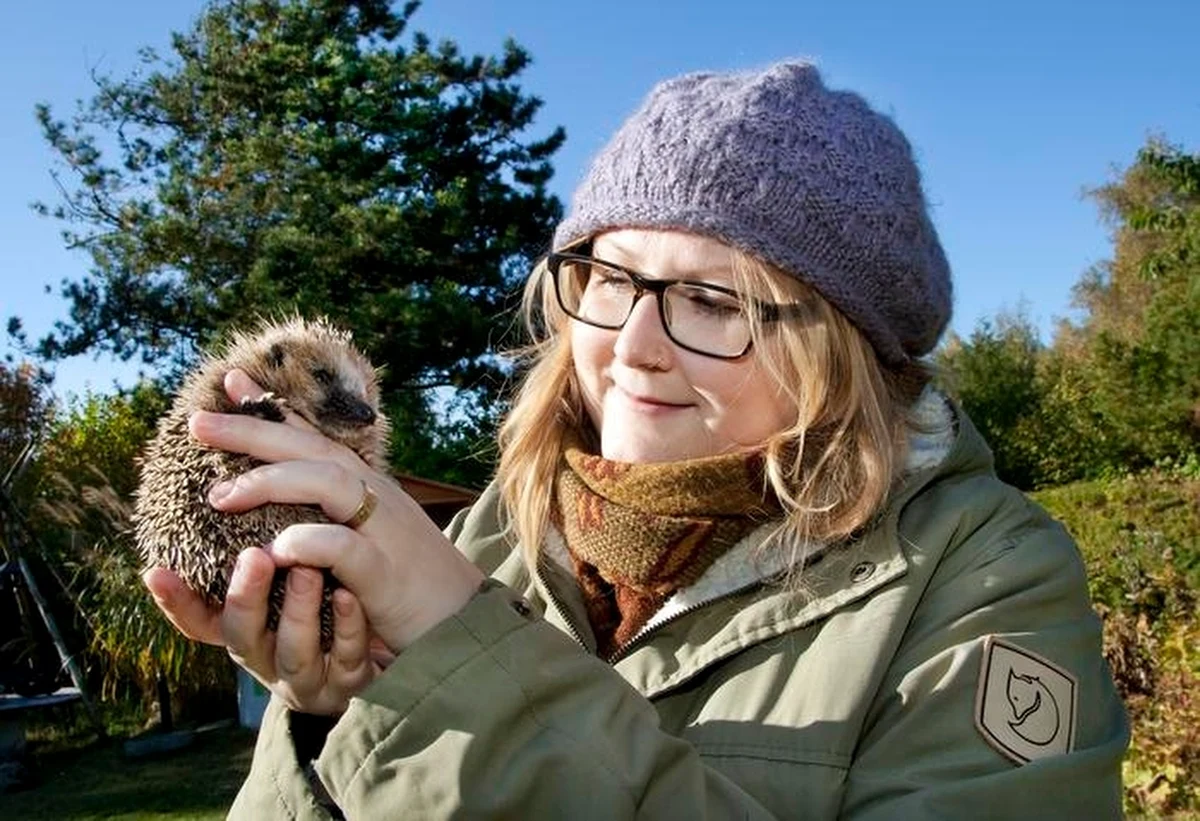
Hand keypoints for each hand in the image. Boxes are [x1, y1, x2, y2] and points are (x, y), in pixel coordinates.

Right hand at [143, 547, 390, 714]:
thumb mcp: (286, 581)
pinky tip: (351, 595)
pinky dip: (348, 626)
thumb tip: (225, 484)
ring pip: (295, 651)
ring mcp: (311, 674)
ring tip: (309, 569)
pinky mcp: (352, 679)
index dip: (176, 602)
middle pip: (243, 635)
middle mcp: (271, 657)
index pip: (201, 621)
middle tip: (253, 554)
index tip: (156, 571)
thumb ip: (259, 549)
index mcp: (249, 631)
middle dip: (245, 597)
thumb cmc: (326, 611)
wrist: (389, 651)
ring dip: (298, 608)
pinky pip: (348, 657)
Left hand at [190, 370, 484, 654]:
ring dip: (272, 482)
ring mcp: (384, 529)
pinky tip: (278, 548)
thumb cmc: (408, 584)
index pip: (315, 436)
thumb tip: (284, 503)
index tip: (232, 381)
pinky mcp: (386, 572)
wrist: (464, 622)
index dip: (273, 409)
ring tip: (220, 495)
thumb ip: (333, 516)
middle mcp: (376, 496)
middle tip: (198, 422)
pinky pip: (345, 547)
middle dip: (254, 431)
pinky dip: (310, 543)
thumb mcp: (368, 538)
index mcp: (368, 487)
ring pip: (329, 483)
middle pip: (312, 448)